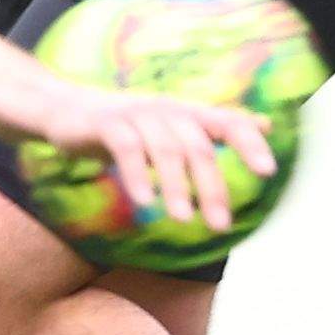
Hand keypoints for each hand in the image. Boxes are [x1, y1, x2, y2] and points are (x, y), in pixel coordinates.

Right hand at [43, 83, 278, 238]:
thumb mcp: (175, 125)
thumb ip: (217, 127)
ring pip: (165, 150)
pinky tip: (146, 202)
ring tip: (185, 220)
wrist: (66, 109)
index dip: (249, 143)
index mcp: (188, 112)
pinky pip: (126, 149)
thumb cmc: (129, 125)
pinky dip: (138, 176)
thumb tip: (267, 124)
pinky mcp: (106, 123)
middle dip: (211, 187)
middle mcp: (167, 109)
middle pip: (197, 147)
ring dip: (177, 187)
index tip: (268, 172)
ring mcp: (135, 114)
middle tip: (220, 225)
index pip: (228, 121)